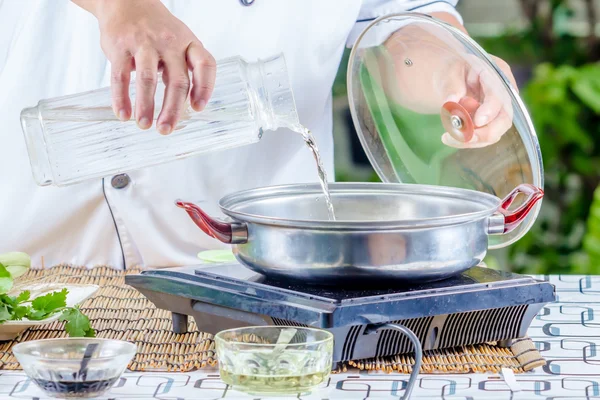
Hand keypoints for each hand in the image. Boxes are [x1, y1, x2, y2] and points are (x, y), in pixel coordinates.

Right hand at [73, 0, 215, 133]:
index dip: (205, 88)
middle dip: (172, 110)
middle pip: (177, 81)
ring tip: (144, 125)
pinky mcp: (120, 47)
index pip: (205, 65)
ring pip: (149, 79)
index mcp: (189, 43)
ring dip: (146, 106)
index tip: (197, 108)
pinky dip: (121, 98)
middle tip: (166, 130)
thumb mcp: (179, 42)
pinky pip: (120, 76)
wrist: (125, 1)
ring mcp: (144, 44)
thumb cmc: (156, 29)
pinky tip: (123, 113)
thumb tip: (185, 106)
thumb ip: (183, 70)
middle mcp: (169, 43)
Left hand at [375, 13, 518, 148]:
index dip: (490, 109)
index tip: (477, 122)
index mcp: (497, 73)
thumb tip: (450, 102)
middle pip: (504, 119)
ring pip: (493, 133)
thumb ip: (451, 85)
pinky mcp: (490, 124)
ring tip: (446, 138)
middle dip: (484, 133)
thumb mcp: (449, 72)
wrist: (453, 80)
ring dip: (471, 140)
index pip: (500, 94)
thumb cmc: (453, 71)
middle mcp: (504, 94)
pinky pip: (482, 137)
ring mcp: (499, 111)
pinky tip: (448, 137)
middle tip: (461, 138)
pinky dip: (466, 141)